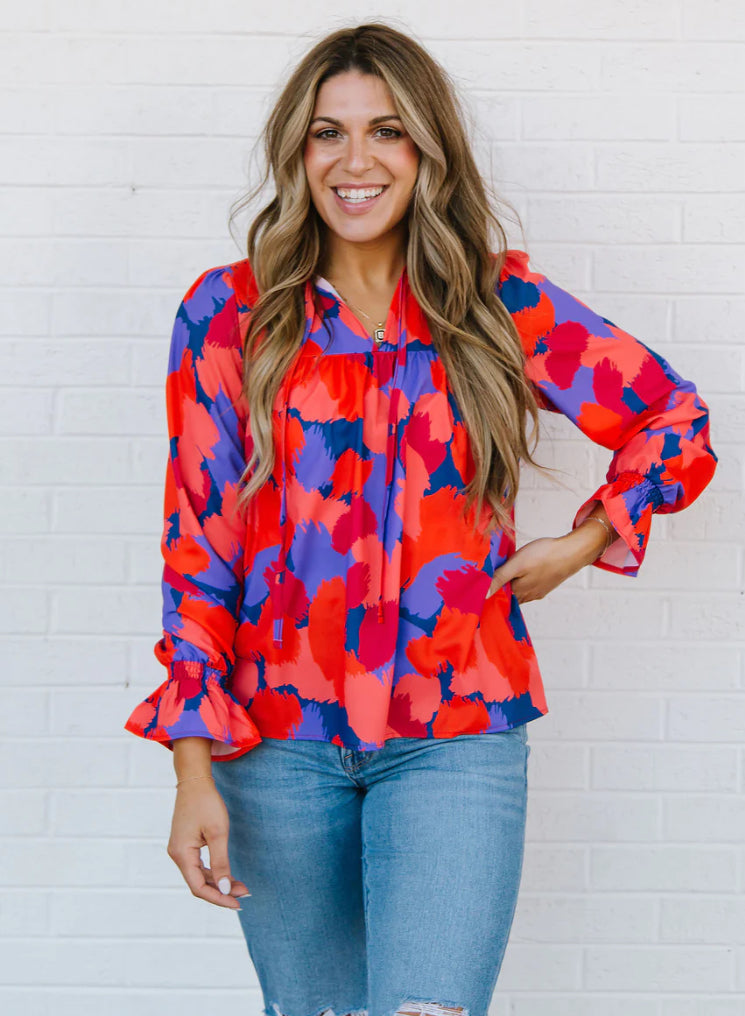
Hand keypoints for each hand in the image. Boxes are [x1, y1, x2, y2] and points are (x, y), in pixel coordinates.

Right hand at [167, 779, 249, 909]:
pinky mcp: (185, 845)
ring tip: (241, 886)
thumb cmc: (206, 804)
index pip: (198, 887)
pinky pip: (198, 866)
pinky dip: (213, 872)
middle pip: (198, 884)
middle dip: (222, 891)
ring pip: (199, 876)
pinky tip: (228, 875)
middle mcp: (177, 855)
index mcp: (181, 854)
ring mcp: (180, 850)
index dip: (218, 898)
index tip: (238, 903)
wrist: (195, 781)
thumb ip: (221, 863)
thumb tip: (225, 889)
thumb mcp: (218, 833)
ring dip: (219, 882)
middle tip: (245, 893)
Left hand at [487, 534, 591, 603]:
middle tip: (488, 577)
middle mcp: (528, 596)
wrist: (572, 552)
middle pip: (508, 596)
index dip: (488, 591)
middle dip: (498, 589)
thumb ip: (500, 578)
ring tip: (501, 574)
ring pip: (519, 592)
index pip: (497, 597)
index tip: (479, 584)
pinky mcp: (545, 584)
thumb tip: (484, 595)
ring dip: (510, 586)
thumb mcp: (517, 564)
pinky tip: (520, 574)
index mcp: (519, 592)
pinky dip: (521, 582)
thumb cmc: (545, 555)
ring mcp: (538, 591)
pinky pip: (528, 587)